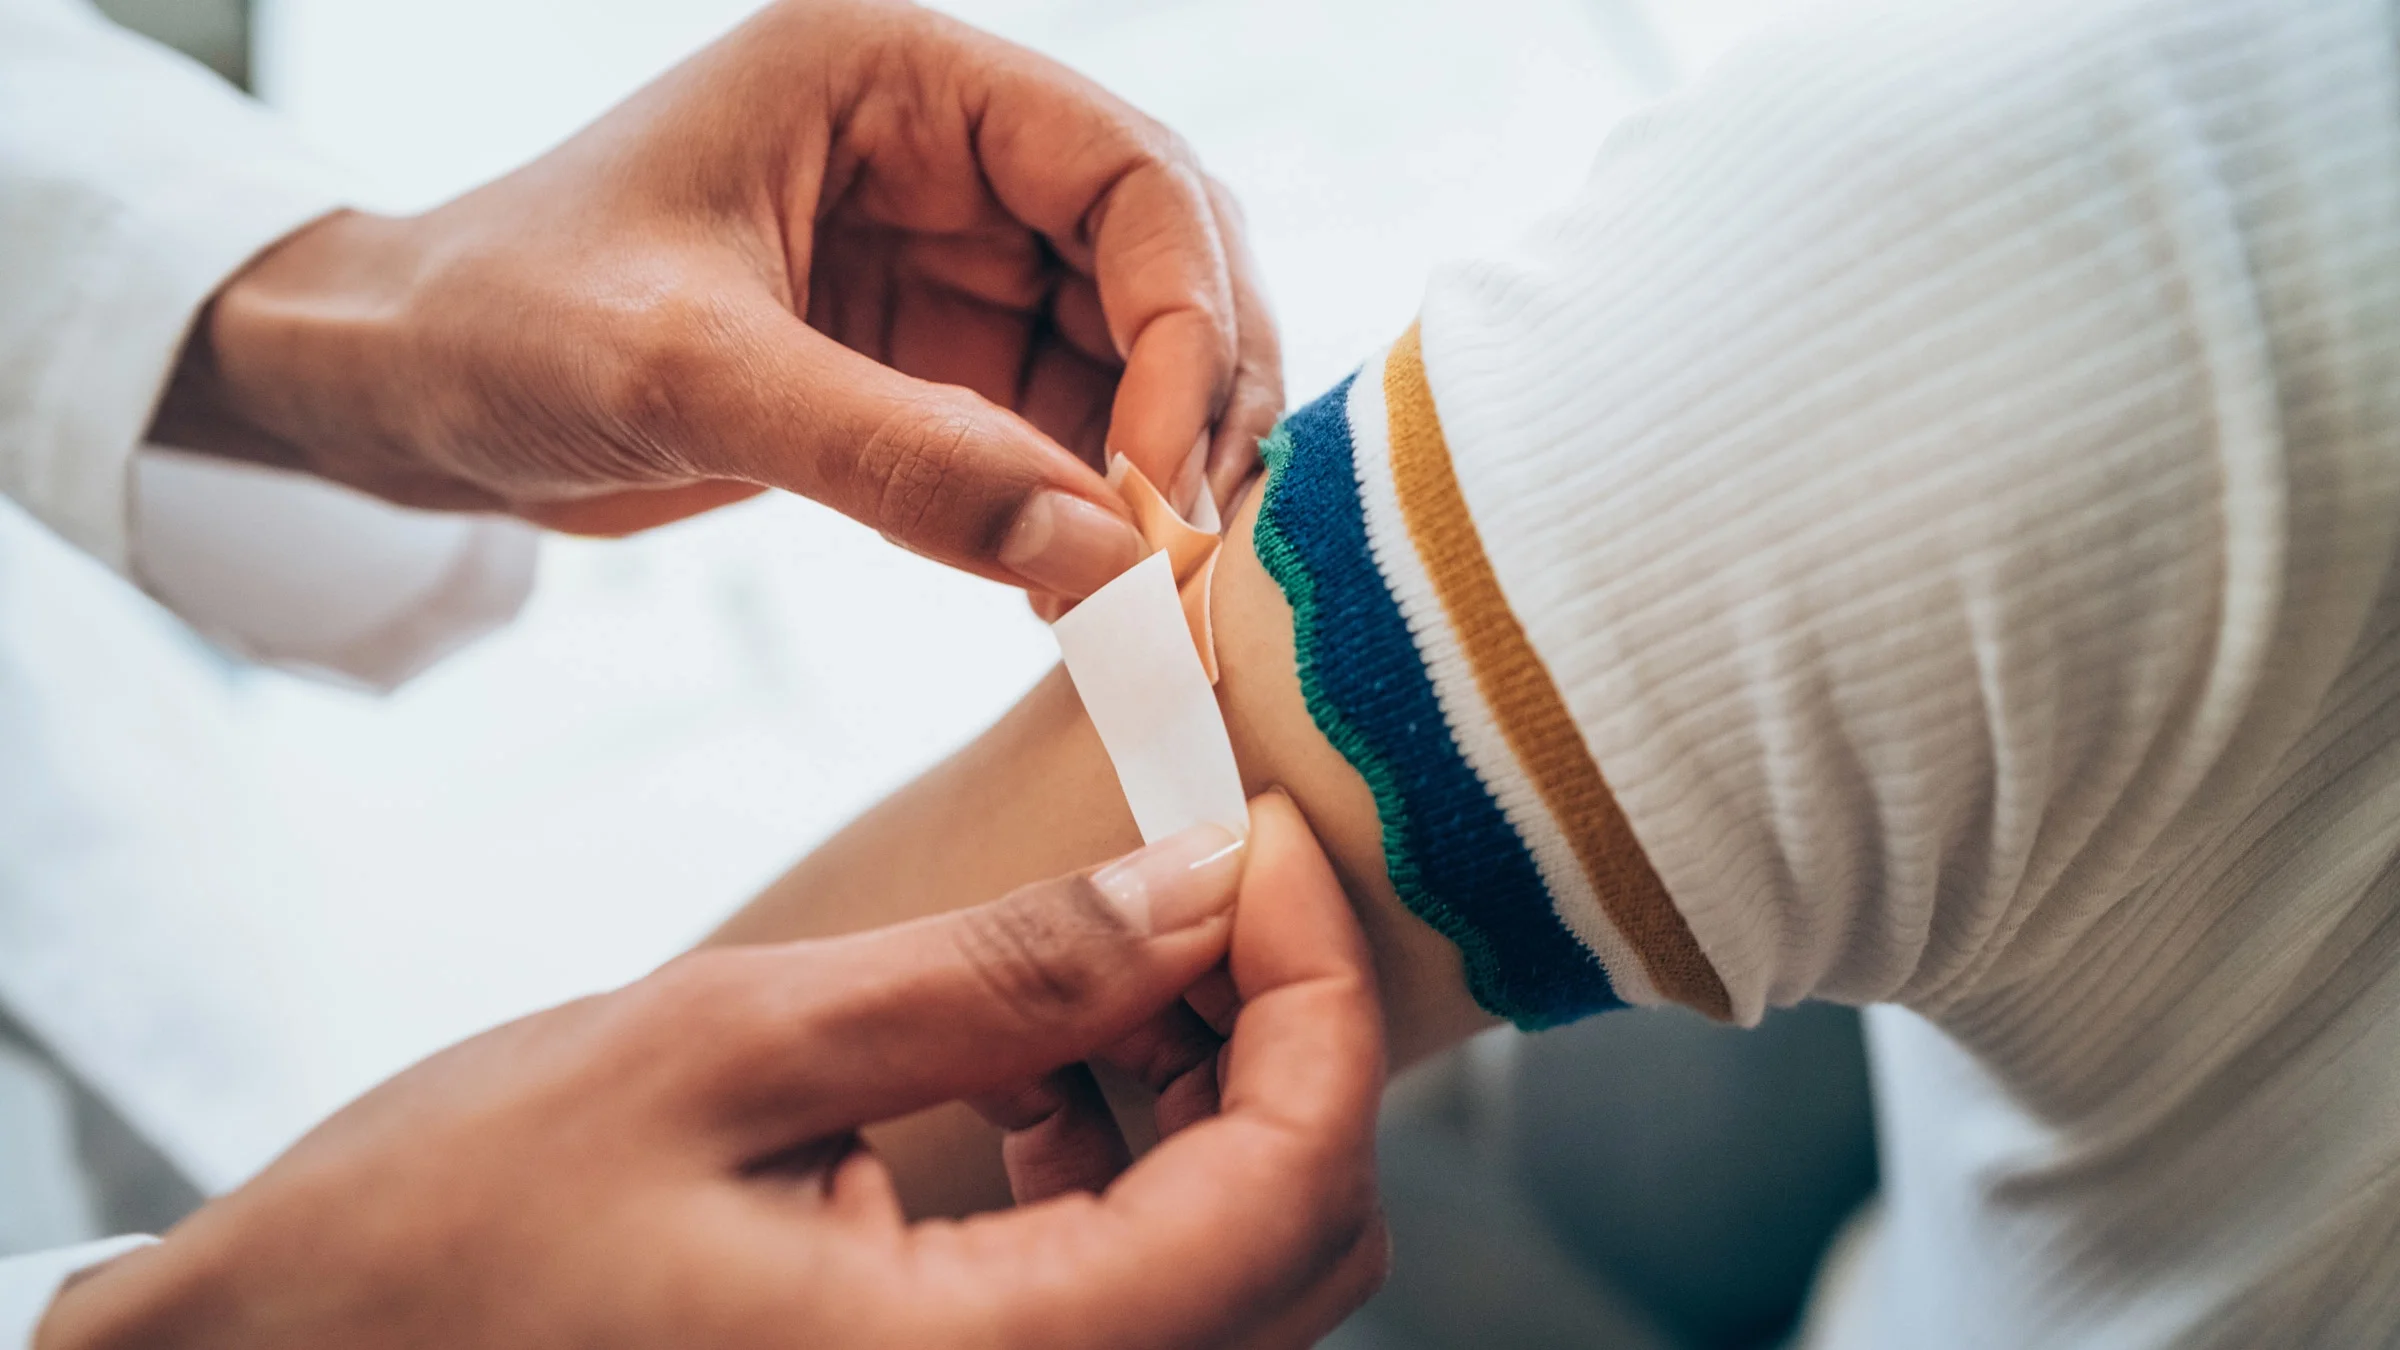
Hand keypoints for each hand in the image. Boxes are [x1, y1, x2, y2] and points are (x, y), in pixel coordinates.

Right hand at [38, 795, 1382, 1349]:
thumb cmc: (442, 1238)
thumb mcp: (726, 1050)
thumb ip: (1000, 975)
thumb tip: (1207, 884)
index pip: (1289, 1192)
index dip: (1318, 993)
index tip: (1260, 841)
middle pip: (1289, 1242)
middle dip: (1271, 1033)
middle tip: (1187, 876)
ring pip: (1222, 1270)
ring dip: (1196, 1092)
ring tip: (1086, 959)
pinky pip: (1122, 1302)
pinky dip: (1115, 1166)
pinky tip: (1021, 1062)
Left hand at [152, 0, 1282, 598]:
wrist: (399, 391)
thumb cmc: (500, 323)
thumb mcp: (687, 375)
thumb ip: (899, 457)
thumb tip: (1105, 562)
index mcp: (900, 79)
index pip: (1130, 172)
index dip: (1187, 318)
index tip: (1165, 481)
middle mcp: (945, 154)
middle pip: (1163, 261)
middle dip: (1196, 400)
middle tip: (1188, 550)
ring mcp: (945, 260)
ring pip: (1130, 356)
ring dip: (1156, 470)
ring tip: (1144, 594)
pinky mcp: (927, 361)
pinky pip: (1060, 432)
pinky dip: (1090, 513)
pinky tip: (1082, 593)